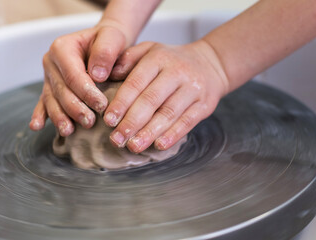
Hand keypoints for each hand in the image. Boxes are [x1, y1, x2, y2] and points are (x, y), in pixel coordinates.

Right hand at [29, 21, 128, 135]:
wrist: (106, 44)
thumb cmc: (110, 41)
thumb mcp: (112, 38)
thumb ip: (105, 52)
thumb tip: (97, 75)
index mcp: (63, 48)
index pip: (73, 74)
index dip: (86, 92)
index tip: (101, 105)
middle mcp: (51, 62)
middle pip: (61, 90)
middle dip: (75, 108)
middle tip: (90, 122)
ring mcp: (49, 77)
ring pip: (52, 100)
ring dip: (60, 117)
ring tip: (69, 131)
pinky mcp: (50, 89)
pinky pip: (44, 103)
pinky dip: (40, 115)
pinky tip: (37, 126)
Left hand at [104, 40, 229, 152]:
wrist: (210, 63)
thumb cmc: (172, 61)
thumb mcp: (149, 50)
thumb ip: (127, 59)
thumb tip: (105, 76)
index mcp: (158, 58)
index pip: (136, 82)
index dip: (122, 103)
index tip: (108, 121)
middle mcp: (177, 72)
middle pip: (151, 100)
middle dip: (132, 122)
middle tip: (116, 139)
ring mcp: (193, 89)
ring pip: (168, 113)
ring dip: (149, 132)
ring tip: (133, 146)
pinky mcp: (204, 104)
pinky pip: (188, 122)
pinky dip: (173, 135)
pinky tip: (159, 145)